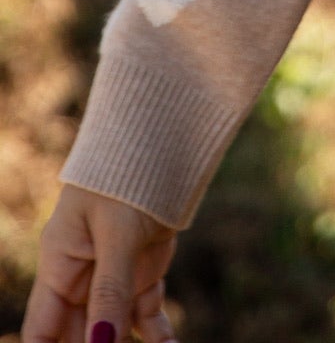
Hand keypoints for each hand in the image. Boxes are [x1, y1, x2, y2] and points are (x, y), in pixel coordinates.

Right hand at [21, 183, 176, 342]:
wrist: (163, 142)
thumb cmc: (126, 175)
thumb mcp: (116, 232)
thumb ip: (110, 288)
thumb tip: (101, 342)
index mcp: (59, 264)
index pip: (41, 330)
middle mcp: (82, 277)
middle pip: (78, 336)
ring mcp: (114, 278)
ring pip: (113, 331)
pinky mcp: (144, 274)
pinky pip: (145, 315)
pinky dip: (158, 335)